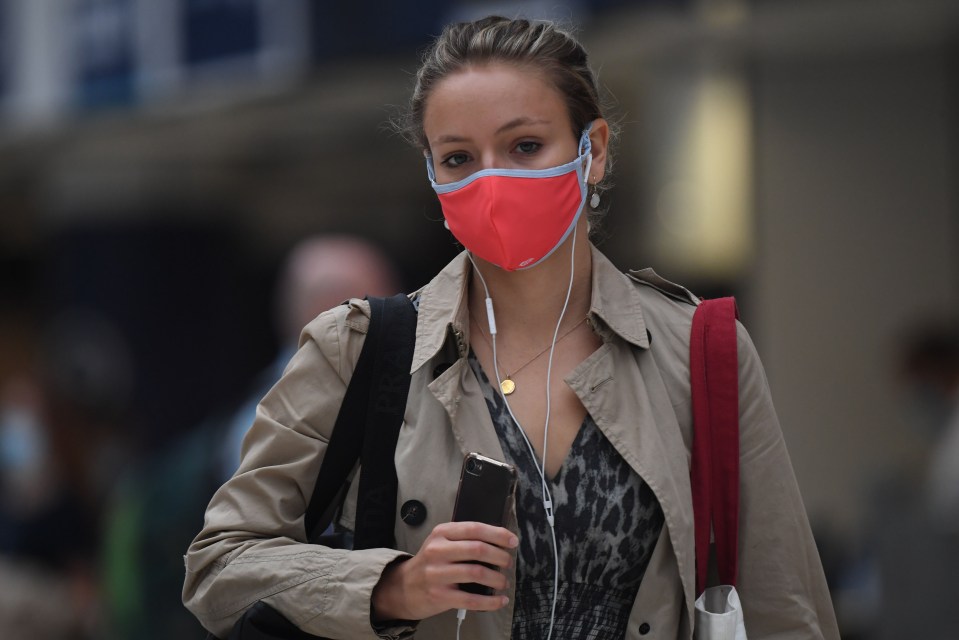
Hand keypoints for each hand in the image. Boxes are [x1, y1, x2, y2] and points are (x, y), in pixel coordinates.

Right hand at [371, 521, 517, 620]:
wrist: (403, 587)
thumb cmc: (430, 563)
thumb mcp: (441, 542)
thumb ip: (464, 539)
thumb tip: (499, 541)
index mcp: (441, 533)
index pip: (475, 529)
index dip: (498, 534)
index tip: (512, 541)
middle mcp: (438, 551)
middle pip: (478, 549)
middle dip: (500, 556)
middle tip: (508, 562)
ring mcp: (437, 574)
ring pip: (477, 573)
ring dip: (497, 578)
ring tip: (503, 581)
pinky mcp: (439, 596)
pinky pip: (472, 599)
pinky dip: (490, 601)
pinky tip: (499, 600)